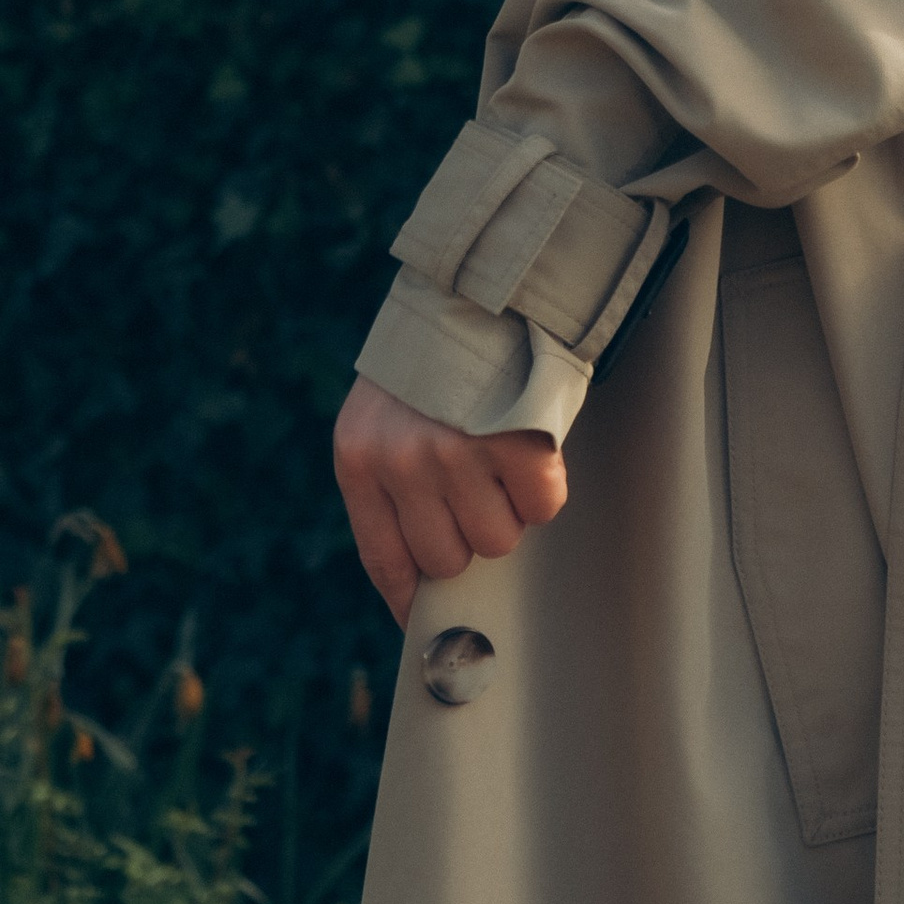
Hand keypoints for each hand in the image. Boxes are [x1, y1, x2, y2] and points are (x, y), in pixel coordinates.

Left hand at [334, 374, 568, 628]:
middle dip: (468, 535)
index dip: (409, 597)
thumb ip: (393, 481)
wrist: (482, 281)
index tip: (424, 622)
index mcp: (359, 455)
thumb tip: (422, 577)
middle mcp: (401, 460)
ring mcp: (458, 452)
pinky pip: (542, 505)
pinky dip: (545, 484)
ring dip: (508, 508)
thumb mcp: (386, 414)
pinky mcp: (515, 441)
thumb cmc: (436, 359)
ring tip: (500, 456)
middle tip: (477, 488)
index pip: (384, 558)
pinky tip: (529, 445)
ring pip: (498, 541)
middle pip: (447, 561)